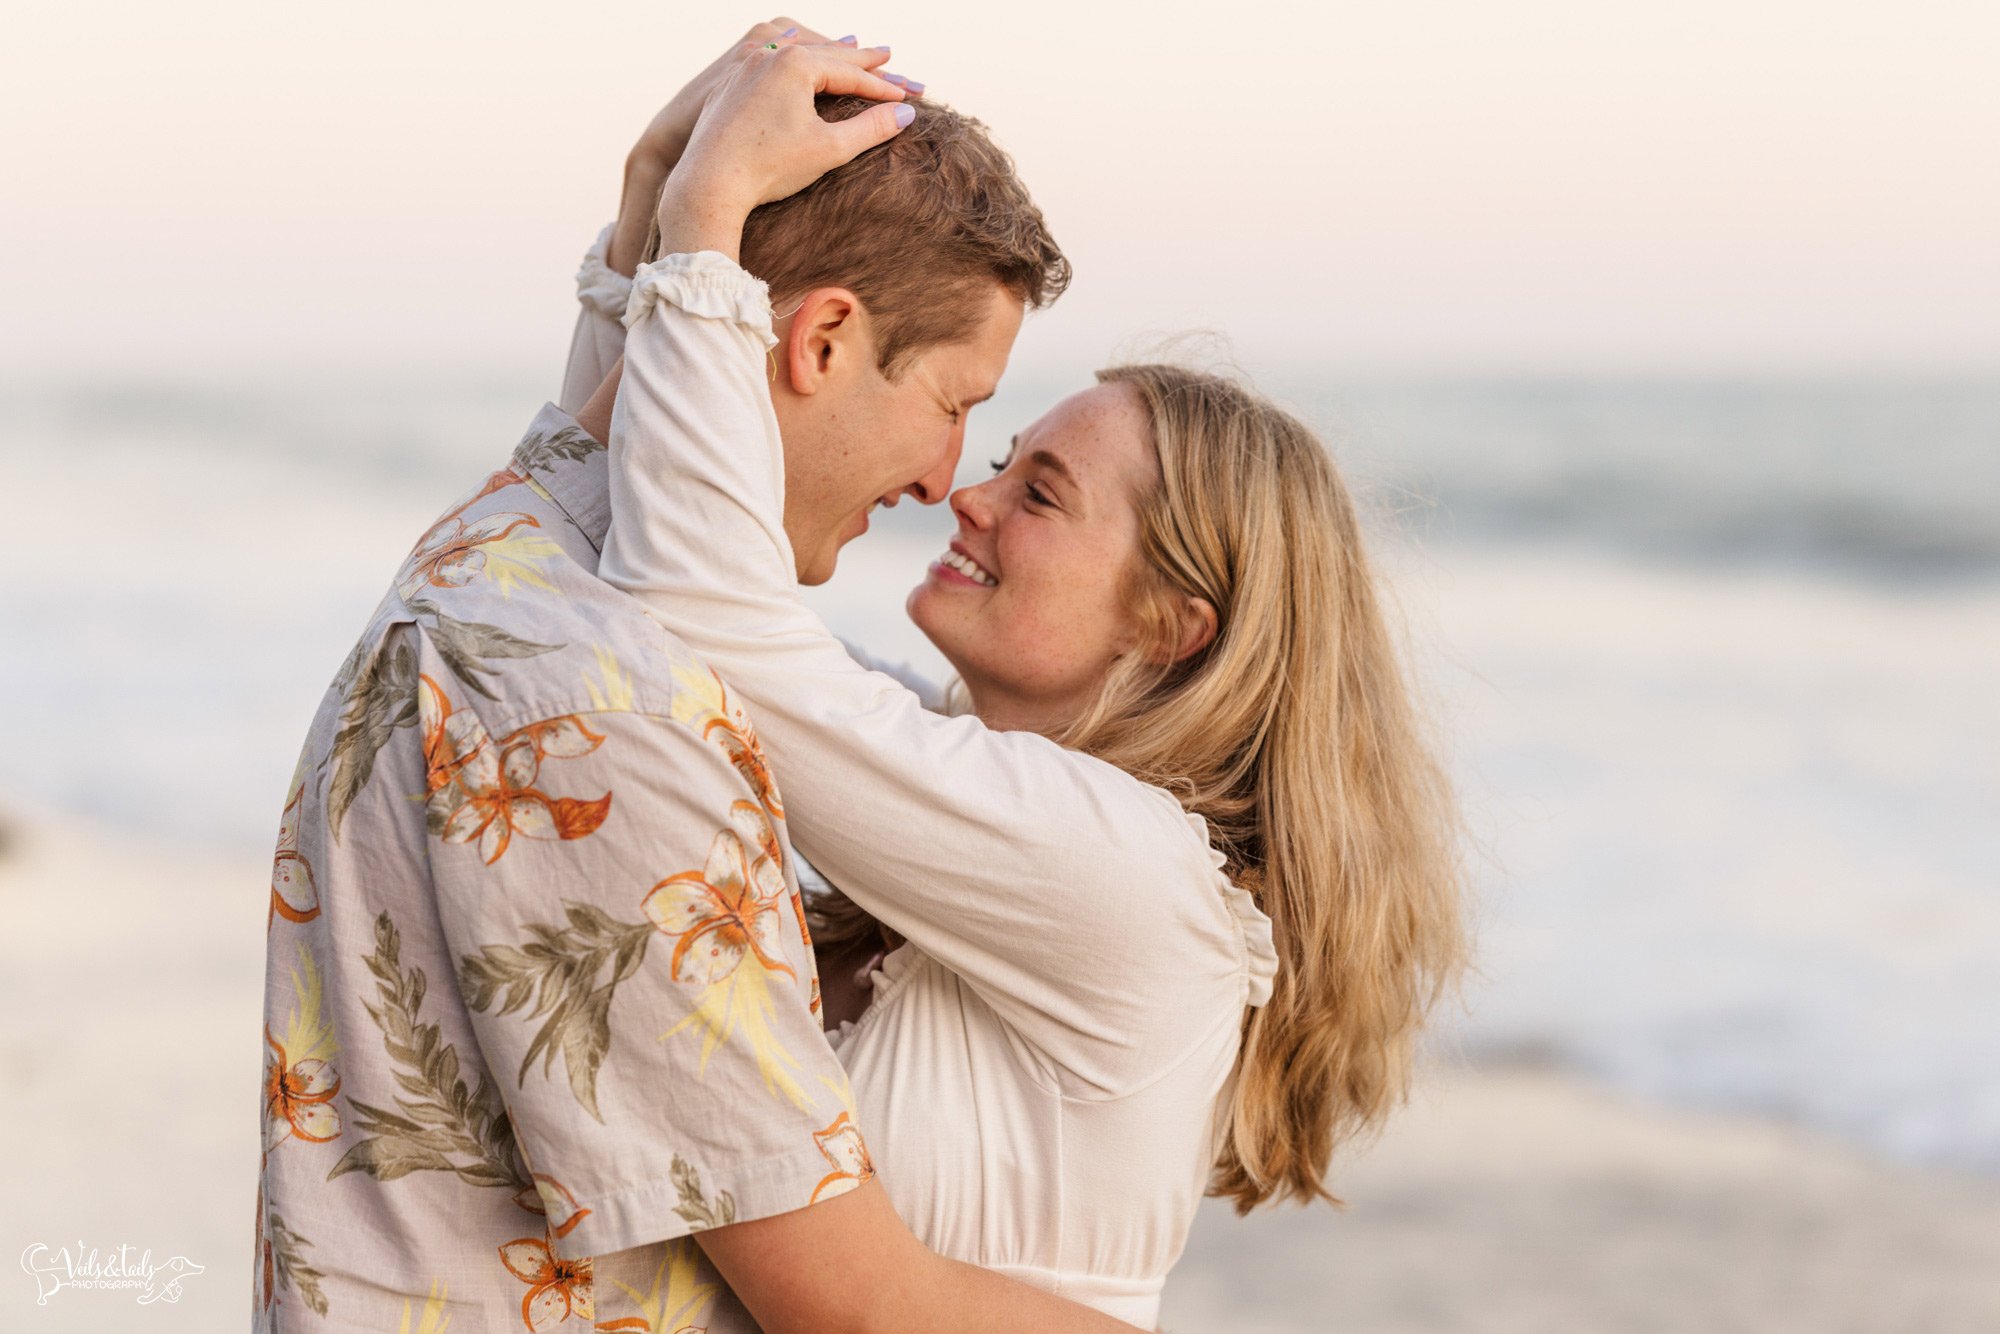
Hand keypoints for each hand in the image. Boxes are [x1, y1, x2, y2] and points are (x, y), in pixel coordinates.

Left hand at [611, 20, 894, 273]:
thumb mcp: (830, 149)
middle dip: (859, 58)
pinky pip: (771, 62)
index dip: (882, 88)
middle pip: (826, 54)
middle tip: (887, 55)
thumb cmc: (770, 167)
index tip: (907, 97)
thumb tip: (906, 114)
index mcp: (796, 64)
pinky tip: (796, 56)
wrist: (709, 182)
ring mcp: (746, 66)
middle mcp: (770, 55)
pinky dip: (794, 60)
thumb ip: (871, 129)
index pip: (851, 74)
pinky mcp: (730, 83)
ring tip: (848, 46)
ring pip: (796, 52)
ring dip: (825, 51)